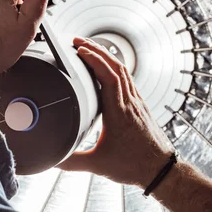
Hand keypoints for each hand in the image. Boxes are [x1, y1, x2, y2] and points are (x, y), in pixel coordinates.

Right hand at [59, 38, 173, 187]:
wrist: (160, 170)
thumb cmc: (133, 166)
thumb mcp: (98, 165)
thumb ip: (72, 162)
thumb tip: (52, 160)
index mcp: (118, 113)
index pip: (109, 77)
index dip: (94, 60)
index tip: (79, 50)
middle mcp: (129, 104)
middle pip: (116, 66)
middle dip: (96, 50)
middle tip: (78, 41)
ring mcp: (137, 103)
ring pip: (124, 71)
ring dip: (106, 57)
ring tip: (89, 49)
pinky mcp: (140, 107)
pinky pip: (128, 80)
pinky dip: (115, 68)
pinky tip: (107, 70)